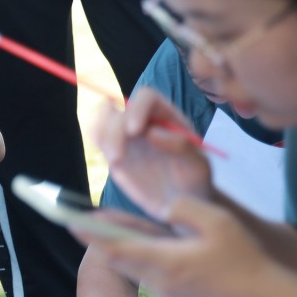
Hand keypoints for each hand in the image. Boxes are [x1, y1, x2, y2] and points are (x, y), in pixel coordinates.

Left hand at [88, 195, 270, 296]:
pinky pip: (160, 283)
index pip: (118, 249)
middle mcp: (162, 285)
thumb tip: (161, 208)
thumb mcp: (216, 221)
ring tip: (145, 233)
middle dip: (110, 241)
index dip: (94, 236)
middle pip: (124, 260)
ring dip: (139, 253)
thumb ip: (183, 209)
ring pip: (143, 271)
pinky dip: (159, 267)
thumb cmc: (244, 259)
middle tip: (98, 222)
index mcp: (166, 263)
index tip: (72, 224)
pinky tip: (175, 256)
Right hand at [93, 90, 214, 221]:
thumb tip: (151, 132)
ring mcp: (126, 135)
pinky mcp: (114, 151)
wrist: (185, 200)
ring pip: (103, 120)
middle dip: (114, 130)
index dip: (137, 110)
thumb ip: (181, 146)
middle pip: (119, 109)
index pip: (146, 97)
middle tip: (118, 157)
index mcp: (166, 115)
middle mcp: (143, 120)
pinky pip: (98, 138)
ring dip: (102, 136)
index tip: (134, 131)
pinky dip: (97, 144)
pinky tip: (112, 160)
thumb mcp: (199, 164)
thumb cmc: (195, 179)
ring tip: (116, 160)